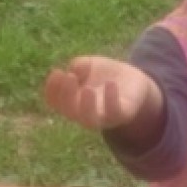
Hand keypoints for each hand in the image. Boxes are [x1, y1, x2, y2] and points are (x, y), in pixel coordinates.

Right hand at [44, 56, 160, 130]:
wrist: (133, 81)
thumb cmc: (105, 75)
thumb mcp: (89, 65)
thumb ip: (79, 66)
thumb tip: (73, 69)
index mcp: (73, 103)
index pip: (55, 102)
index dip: (52, 89)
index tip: (57, 71)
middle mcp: (85, 114)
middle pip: (69, 111)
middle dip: (66, 95)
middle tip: (70, 76)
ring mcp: (103, 117)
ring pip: (89, 120)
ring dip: (86, 106)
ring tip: (87, 89)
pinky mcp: (122, 115)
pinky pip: (115, 113)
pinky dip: (111, 100)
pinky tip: (110, 84)